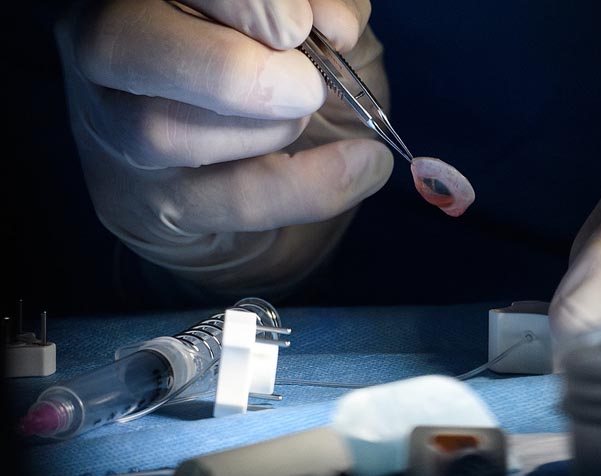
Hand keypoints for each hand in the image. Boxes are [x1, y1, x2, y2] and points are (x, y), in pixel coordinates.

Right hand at [55, 0, 392, 297]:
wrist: (256, 155)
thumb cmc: (275, 62)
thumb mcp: (302, 20)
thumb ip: (314, 5)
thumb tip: (333, 24)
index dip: (237, 0)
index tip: (301, 25)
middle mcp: (109, 52)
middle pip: (118, 46)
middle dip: (229, 69)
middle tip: (307, 86)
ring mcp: (115, 132)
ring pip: (162, 132)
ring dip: (267, 127)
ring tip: (311, 111)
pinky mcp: (153, 202)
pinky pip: (227, 200)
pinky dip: (310, 186)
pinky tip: (364, 165)